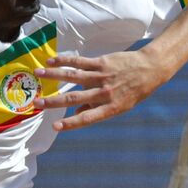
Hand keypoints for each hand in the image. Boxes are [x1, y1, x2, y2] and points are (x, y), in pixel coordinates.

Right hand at [33, 51, 168, 130]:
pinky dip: (64, 61)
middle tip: (36, 103)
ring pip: (73, 77)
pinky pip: (79, 62)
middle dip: (53, 101)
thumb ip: (98, 109)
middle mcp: (104, 93)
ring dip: (53, 76)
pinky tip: (51, 61)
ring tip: (37, 74)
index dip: (71, 123)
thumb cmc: (135, 90)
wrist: (151, 69)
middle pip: (74, 98)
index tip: (55, 126)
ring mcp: (102, 77)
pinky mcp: (101, 63)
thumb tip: (77, 114)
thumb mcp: (121, 106)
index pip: (87, 118)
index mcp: (110, 108)